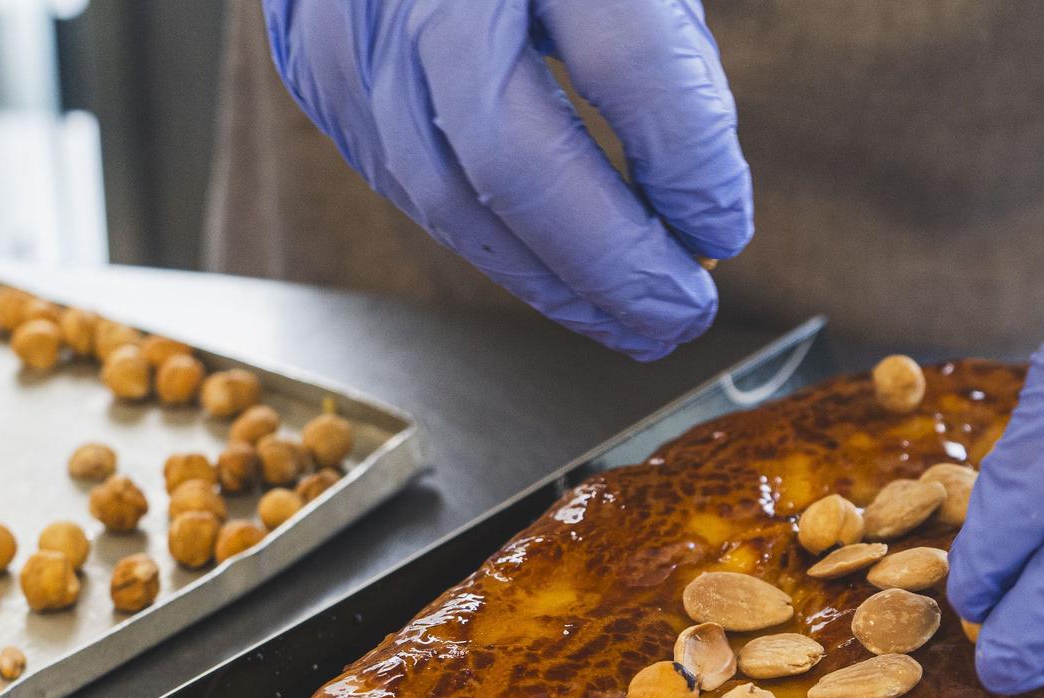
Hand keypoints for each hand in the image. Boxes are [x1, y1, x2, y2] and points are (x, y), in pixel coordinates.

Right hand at [262, 0, 752, 359]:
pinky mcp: (318, 69)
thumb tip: (697, 205)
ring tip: (624, 320)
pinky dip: (488, 240)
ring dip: (548, 281)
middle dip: (609, 263)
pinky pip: (405, 185)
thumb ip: (662, 56)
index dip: (687, 167)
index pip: (626, 66)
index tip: (725, 230)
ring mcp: (355, 32)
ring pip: (448, 199)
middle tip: (680, 314)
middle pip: (518, 160)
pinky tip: (546, 267)